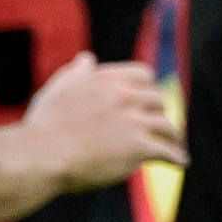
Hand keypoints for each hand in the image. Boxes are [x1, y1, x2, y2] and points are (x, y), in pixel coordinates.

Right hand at [23, 53, 185, 192]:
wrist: (40, 155)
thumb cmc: (44, 125)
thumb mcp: (58, 88)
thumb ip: (76, 73)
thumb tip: (87, 59)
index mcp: (108, 79)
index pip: (144, 75)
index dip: (148, 88)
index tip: (150, 99)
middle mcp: (125, 96)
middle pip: (158, 99)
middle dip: (159, 112)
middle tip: (163, 126)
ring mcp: (134, 121)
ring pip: (166, 125)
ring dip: (174, 136)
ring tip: (176, 146)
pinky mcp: (138, 146)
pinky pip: (166, 151)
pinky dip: (176, 157)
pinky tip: (181, 162)